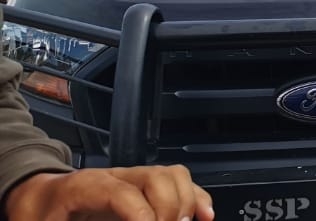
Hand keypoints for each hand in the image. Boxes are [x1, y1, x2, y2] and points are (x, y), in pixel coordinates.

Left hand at [5, 166, 214, 220]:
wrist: (37, 198)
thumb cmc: (41, 214)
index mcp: (84, 186)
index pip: (124, 193)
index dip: (142, 215)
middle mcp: (114, 175)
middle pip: (157, 177)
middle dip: (169, 210)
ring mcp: (132, 178)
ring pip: (174, 175)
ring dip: (186, 202)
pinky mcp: (143, 186)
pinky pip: (179, 182)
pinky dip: (196, 198)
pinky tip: (203, 215)